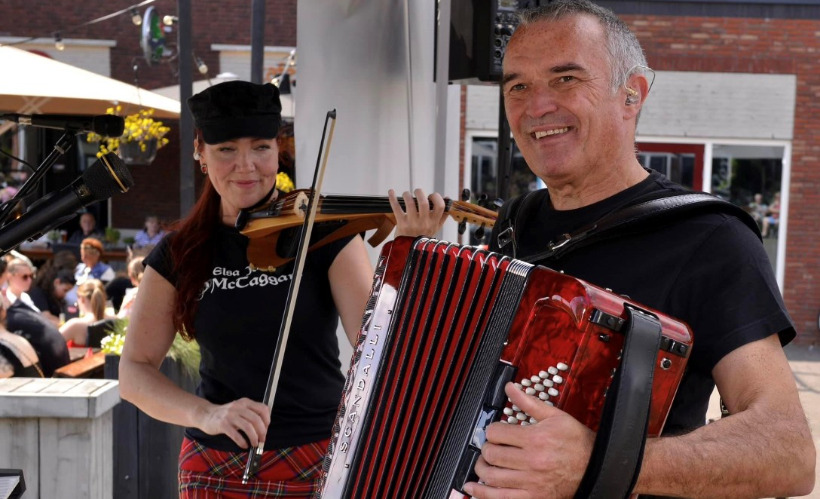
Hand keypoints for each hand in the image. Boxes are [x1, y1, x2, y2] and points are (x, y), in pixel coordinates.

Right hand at [197, 397, 270, 448]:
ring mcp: (230, 415)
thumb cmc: (226, 415)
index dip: (267, 420)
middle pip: (256, 419)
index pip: (263, 409)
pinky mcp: (223, 424)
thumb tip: (264, 428)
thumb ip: (250, 414)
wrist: (206, 415)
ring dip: (254, 438)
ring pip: (248, 427)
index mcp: (245, 402)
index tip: (266, 429)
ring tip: (255, 444)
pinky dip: (242, 442)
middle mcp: (238, 407)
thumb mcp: (239, 409)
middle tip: (262, 440)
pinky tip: (244, 445)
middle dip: (262, 432)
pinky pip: (236, 435)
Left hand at [388, 188, 447, 236]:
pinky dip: (393, 198)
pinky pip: (396, 208)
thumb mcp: (436, 227)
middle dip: (420, 192)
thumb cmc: (423, 236)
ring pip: (410, 203)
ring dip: (407, 195)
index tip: (431, 196)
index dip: (436, 197)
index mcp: (434, 222)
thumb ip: (443, 214)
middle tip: (417, 191)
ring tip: (406, 194)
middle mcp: (424, 223)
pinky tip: (391, 192)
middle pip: (424, 203)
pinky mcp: (401, 224)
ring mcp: (412, 223)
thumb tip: (448, 198)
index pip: (440, 206)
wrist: (409, 249)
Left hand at [462, 383, 594, 498]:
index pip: (496, 433)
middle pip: (492, 455)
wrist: (596, 467)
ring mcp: (531, 482)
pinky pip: (501, 498)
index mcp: (535, 439)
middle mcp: (531, 461)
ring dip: (482, 469)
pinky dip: (483, 494)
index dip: (491, 430)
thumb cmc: (577, 442)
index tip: (494, 432)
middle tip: (488, 448)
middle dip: (485, 449)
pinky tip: (474, 488)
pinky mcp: (533, 497)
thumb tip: (510, 388)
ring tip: (483, 465)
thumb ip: (529, 402)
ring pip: (492, 477)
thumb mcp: (556, 416)